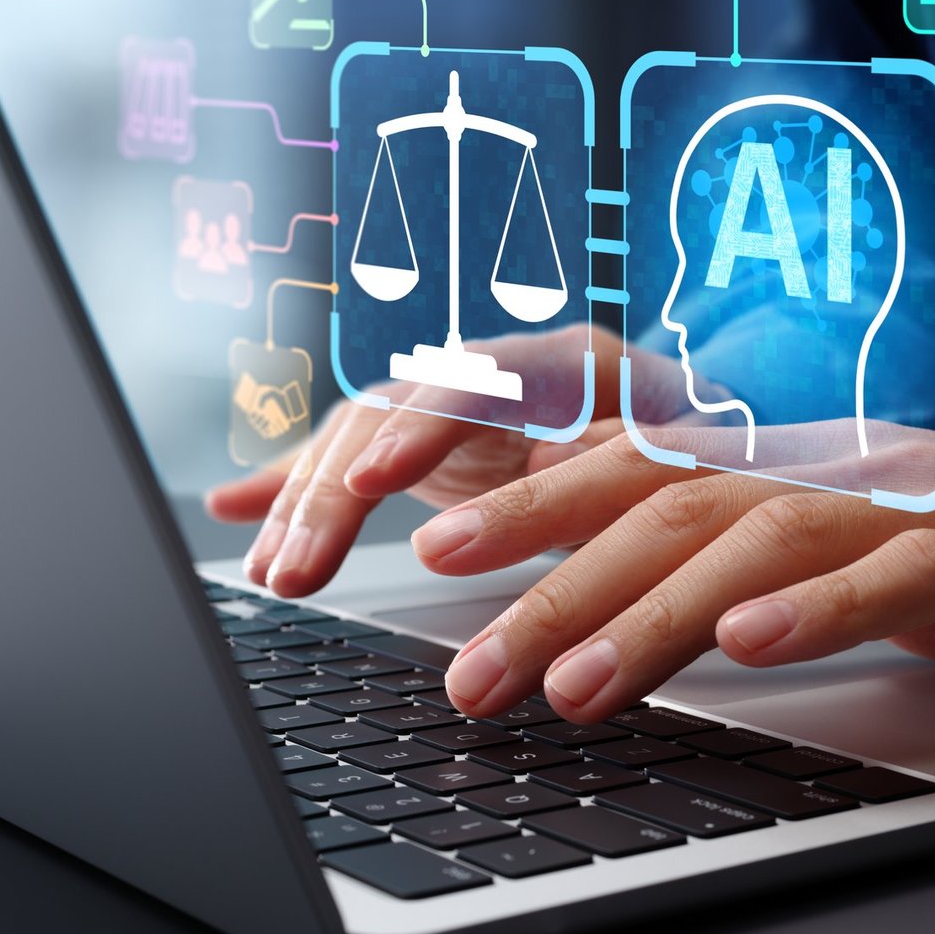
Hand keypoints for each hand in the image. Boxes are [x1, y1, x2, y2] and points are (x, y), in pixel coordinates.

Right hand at [207, 327, 683, 594]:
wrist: (699, 434)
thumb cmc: (703, 448)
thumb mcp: (692, 459)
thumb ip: (638, 461)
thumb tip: (586, 460)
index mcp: (566, 361)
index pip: (477, 378)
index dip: (420, 426)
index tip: (376, 482)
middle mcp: (494, 373)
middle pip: (392, 414)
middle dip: (334, 493)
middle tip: (294, 570)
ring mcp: (455, 407)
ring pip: (360, 444)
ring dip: (306, 509)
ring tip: (267, 572)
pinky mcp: (431, 449)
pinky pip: (352, 462)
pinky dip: (296, 489)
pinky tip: (231, 507)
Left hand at [420, 423, 934, 718]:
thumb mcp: (837, 558)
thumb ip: (736, 563)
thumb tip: (608, 601)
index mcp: (785, 462)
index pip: (633, 466)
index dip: (528, 495)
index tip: (432, 547)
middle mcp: (832, 464)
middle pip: (666, 503)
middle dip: (553, 576)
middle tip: (468, 659)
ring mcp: (911, 499)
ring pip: (757, 537)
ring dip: (654, 615)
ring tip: (569, 689)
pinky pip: (894, 572)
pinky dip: (818, 606)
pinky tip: (754, 650)